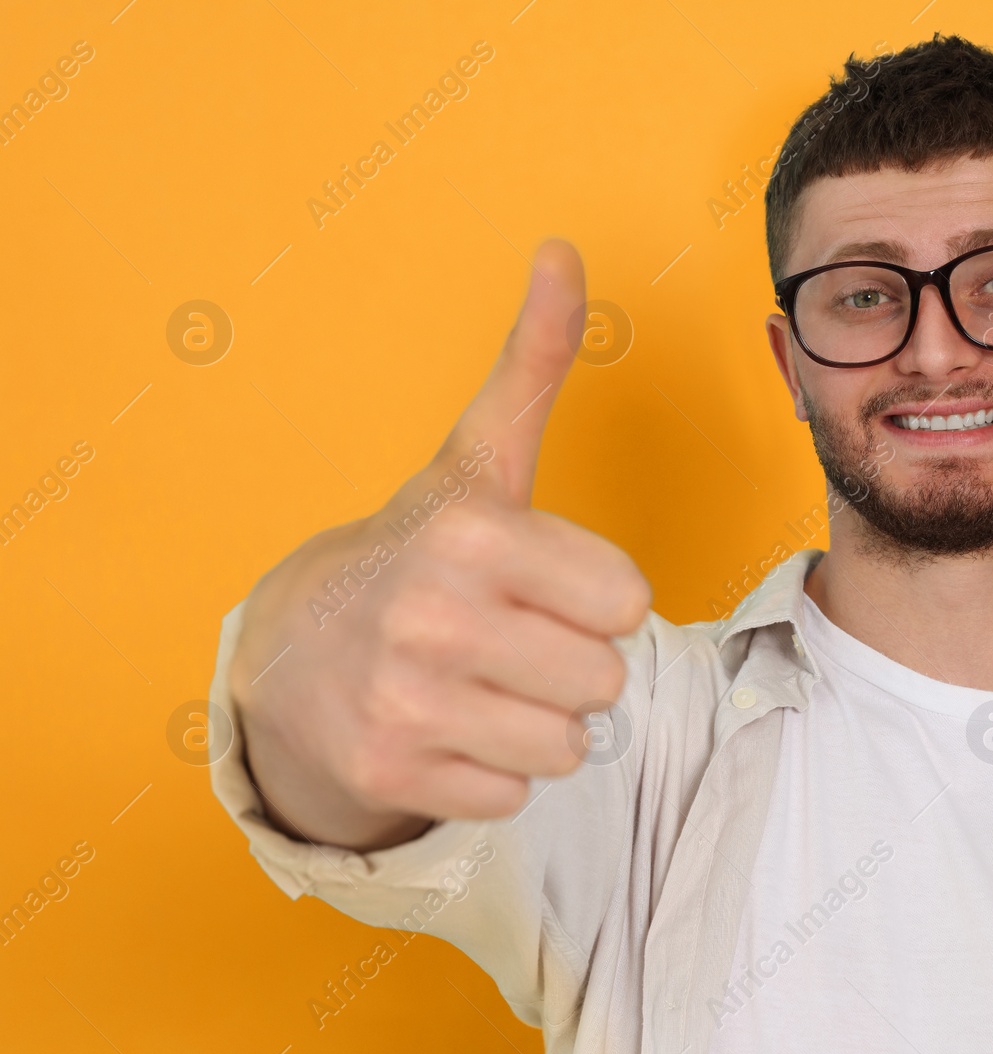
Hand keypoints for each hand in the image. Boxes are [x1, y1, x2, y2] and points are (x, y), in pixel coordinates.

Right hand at [228, 239, 650, 849]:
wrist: (294, 645)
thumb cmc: (418, 549)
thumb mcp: (477, 459)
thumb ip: (532, 362)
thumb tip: (562, 249)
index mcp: (474, 534)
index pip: (629, 601)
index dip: (595, 595)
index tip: (540, 581)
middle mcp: (433, 617)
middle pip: (607, 678)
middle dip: (571, 662)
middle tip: (509, 638)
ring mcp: (406, 701)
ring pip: (569, 744)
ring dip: (539, 721)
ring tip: (483, 682)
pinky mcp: (388, 771)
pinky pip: (516, 795)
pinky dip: (494, 771)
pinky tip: (449, 727)